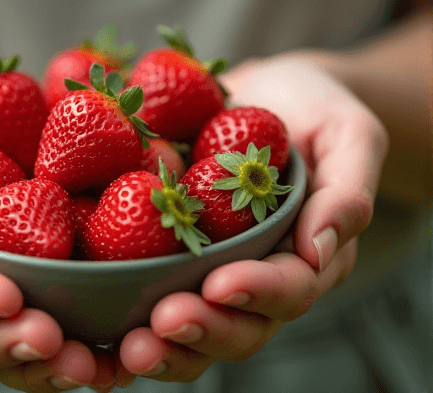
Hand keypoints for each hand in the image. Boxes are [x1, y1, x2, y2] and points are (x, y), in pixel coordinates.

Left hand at [112, 56, 388, 385]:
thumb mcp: (349, 135)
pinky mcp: (167, 251)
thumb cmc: (313, 110)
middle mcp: (255, 275)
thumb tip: (322, 252)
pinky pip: (145, 283)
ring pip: (189, 323)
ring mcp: (207, 267)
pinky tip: (89, 308)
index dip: (258, 293)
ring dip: (159, 342)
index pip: (290, 290)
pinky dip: (120, 305)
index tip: (220, 284)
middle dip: (202, 331)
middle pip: (235, 325)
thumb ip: (347, 191)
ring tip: (125, 344)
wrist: (260, 94)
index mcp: (304, 256)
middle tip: (163, 323)